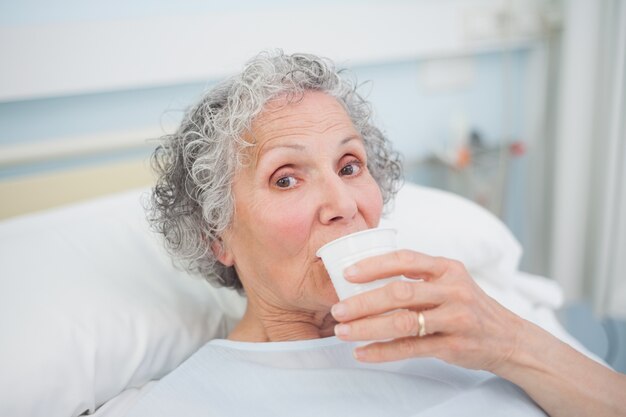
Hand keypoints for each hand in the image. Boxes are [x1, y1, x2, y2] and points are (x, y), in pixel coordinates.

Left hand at [331, 250, 524, 372]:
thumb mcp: (451, 282)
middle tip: (338, 309)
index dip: (374, 265)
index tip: (347, 274)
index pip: (406, 259)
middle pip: (400, 293)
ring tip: (342, 331)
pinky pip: (411, 349)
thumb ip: (419, 278)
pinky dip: (383, 352)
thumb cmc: (468, 306)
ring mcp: (455, 319)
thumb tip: (368, 277)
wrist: (508, 338)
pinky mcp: (454, 346)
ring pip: (403, 323)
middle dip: (363, 302)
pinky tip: (362, 353)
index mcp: (447, 268)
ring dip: (367, 328)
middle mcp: (453, 290)